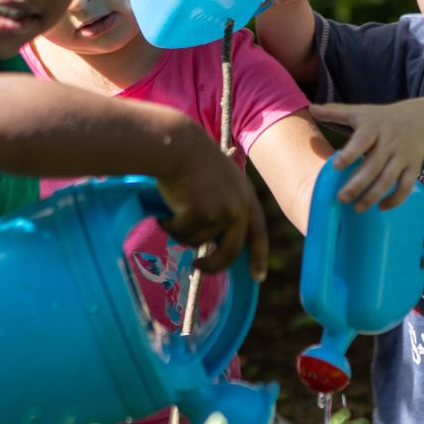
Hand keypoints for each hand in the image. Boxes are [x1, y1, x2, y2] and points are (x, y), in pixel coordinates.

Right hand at [155, 130, 268, 281]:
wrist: (177, 146)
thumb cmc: (191, 159)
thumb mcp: (218, 181)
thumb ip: (223, 206)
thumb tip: (214, 242)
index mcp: (246, 196)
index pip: (257, 232)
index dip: (259, 256)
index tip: (258, 277)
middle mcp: (238, 206)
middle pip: (230, 251)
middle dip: (214, 265)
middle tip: (198, 268)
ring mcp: (221, 211)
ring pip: (198, 241)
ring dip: (182, 231)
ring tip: (173, 207)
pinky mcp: (201, 214)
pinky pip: (181, 234)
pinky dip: (169, 225)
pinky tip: (165, 207)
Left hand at [309, 100, 423, 212]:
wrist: (419, 121)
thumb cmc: (380, 119)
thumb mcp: (359, 112)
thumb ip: (334, 112)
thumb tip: (311, 107)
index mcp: (374, 127)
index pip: (362, 140)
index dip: (350, 153)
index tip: (336, 166)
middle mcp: (390, 142)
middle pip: (374, 165)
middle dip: (358, 184)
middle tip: (341, 198)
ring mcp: (403, 156)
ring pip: (389, 179)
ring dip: (373, 196)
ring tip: (357, 209)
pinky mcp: (414, 168)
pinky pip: (406, 186)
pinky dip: (395, 199)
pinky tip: (380, 207)